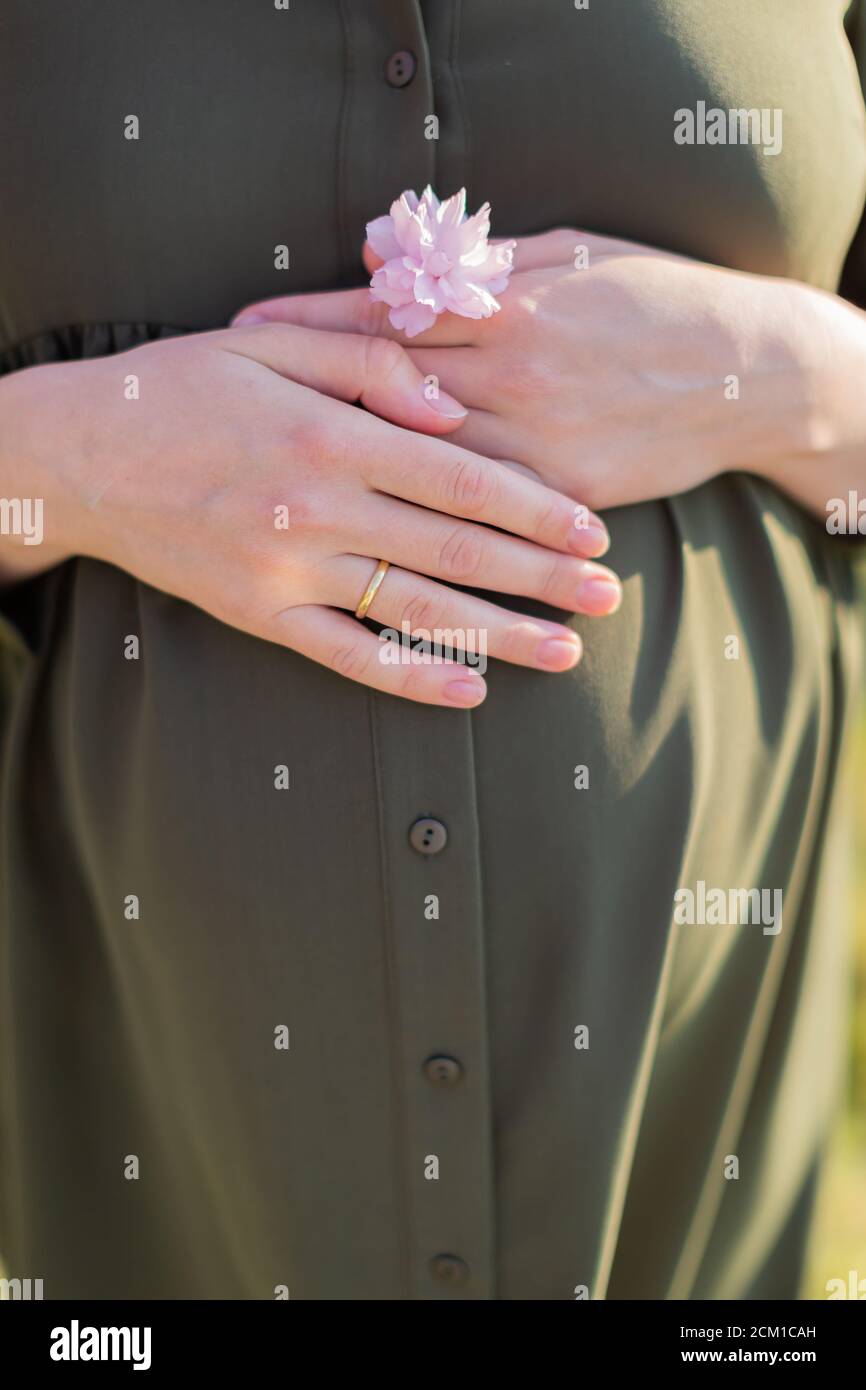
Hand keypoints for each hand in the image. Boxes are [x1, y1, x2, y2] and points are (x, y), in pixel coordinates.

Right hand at [0, 323, 621, 705]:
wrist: (83, 455)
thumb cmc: (181, 386)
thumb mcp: (272, 341)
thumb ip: (369, 360)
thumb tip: (452, 405)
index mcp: (333, 435)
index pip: (463, 479)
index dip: (537, 508)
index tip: (593, 531)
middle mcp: (319, 509)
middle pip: (457, 551)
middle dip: (543, 578)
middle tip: (609, 598)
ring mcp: (289, 570)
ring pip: (416, 611)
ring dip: (499, 635)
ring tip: (565, 652)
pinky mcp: (259, 614)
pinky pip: (347, 656)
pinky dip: (411, 677)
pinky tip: (469, 692)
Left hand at [234, 228, 844, 511]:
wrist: (747, 372)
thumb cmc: (656, 297)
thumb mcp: (572, 251)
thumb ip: (477, 260)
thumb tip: (382, 253)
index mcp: (509, 306)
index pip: (388, 313)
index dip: (311, 321)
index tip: (248, 328)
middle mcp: (513, 377)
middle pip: (388, 395)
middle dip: (308, 407)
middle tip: (239, 420)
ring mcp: (540, 441)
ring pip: (425, 467)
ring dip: (351, 476)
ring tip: (278, 494)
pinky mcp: (567, 494)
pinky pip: (484, 520)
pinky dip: (431, 526)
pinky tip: (375, 539)